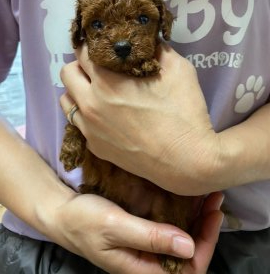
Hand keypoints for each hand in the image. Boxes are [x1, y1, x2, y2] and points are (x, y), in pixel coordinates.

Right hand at [47, 191, 222, 273]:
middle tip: (215, 198)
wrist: (62, 213)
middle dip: (207, 229)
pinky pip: (169, 227)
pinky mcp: (142, 233)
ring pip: (181, 239)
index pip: (188, 269)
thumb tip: (189, 247)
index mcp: (143, 269)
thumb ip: (150, 237)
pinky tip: (188, 196)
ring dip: (197, 219)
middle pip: (189, 254)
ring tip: (208, 195)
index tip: (212, 215)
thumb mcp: (116, 226)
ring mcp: (146, 247)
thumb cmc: (84, 221)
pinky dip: (183, 213)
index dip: (205, 245)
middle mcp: (148, 262)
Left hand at [60, 43, 219, 194]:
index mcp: (107, 83)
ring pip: (66, 101)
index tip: (101, 45)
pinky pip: (79, 124)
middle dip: (80, 65)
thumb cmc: (184, 113)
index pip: (83, 53)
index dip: (92, 45)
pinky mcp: (96, 148)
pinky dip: (86, 115)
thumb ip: (159, 49)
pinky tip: (105, 116)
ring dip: (77, 90)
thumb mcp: (179, 70)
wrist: (187, 161)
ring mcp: (90, 130)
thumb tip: (149, 40)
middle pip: (66, 74)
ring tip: (97, 91)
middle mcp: (90, 105)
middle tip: (99, 67)